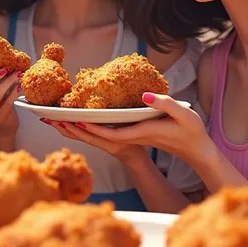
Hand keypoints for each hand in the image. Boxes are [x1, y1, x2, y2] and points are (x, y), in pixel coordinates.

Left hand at [44, 93, 210, 166]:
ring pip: (97, 135)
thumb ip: (164, 104)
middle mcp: (131, 138)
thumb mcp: (183, 114)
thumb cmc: (191, 131)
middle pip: (97, 137)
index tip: (74, 121)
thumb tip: (143, 96)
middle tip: (50, 118)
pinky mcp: (131, 136)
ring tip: (55, 118)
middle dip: (73, 128)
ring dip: (76, 127)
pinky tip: (77, 118)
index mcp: (140, 134)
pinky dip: (88, 126)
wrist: (197, 150)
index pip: (110, 135)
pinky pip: (104, 133)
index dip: (91, 129)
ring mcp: (130, 139)